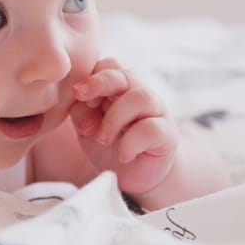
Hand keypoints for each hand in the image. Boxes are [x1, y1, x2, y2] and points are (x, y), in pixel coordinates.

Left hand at [70, 57, 178, 195]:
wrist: (132, 178)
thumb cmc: (108, 147)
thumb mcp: (87, 129)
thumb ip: (81, 111)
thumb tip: (81, 102)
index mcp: (120, 89)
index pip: (110, 66)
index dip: (92, 75)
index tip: (77, 93)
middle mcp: (140, 95)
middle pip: (125, 75)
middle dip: (99, 83)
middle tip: (81, 96)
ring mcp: (157, 112)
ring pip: (140, 97)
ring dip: (114, 117)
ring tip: (102, 139)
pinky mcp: (167, 134)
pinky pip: (151, 128)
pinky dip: (131, 142)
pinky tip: (123, 155)